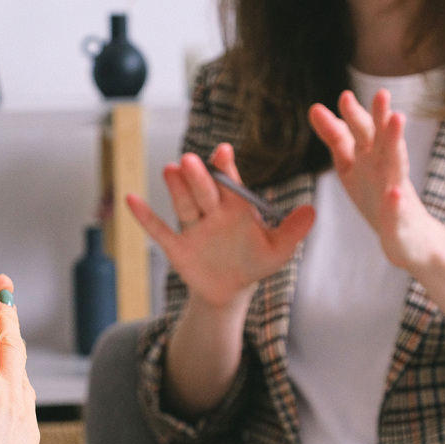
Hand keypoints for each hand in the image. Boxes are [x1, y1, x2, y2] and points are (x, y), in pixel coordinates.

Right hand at [127, 144, 315, 308]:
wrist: (231, 290)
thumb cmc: (255, 263)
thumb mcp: (278, 249)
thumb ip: (293, 230)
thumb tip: (313, 211)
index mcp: (236, 207)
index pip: (230, 183)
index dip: (225, 168)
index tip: (222, 152)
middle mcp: (212, 211)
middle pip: (204, 191)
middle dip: (198, 177)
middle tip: (192, 161)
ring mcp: (192, 227)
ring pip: (183, 204)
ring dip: (176, 188)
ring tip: (170, 170)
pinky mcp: (176, 246)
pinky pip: (158, 229)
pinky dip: (144, 216)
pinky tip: (131, 199)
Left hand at [308, 90, 439, 268]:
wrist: (408, 238)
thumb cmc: (377, 196)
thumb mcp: (351, 164)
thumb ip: (336, 138)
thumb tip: (315, 108)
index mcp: (371, 157)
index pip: (361, 132)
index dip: (353, 116)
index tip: (344, 96)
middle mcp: (385, 168)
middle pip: (382, 140)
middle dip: (381, 118)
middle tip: (381, 94)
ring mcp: (395, 192)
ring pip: (397, 165)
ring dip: (397, 144)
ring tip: (398, 121)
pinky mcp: (400, 220)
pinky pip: (397, 211)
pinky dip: (396, 203)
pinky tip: (394, 195)